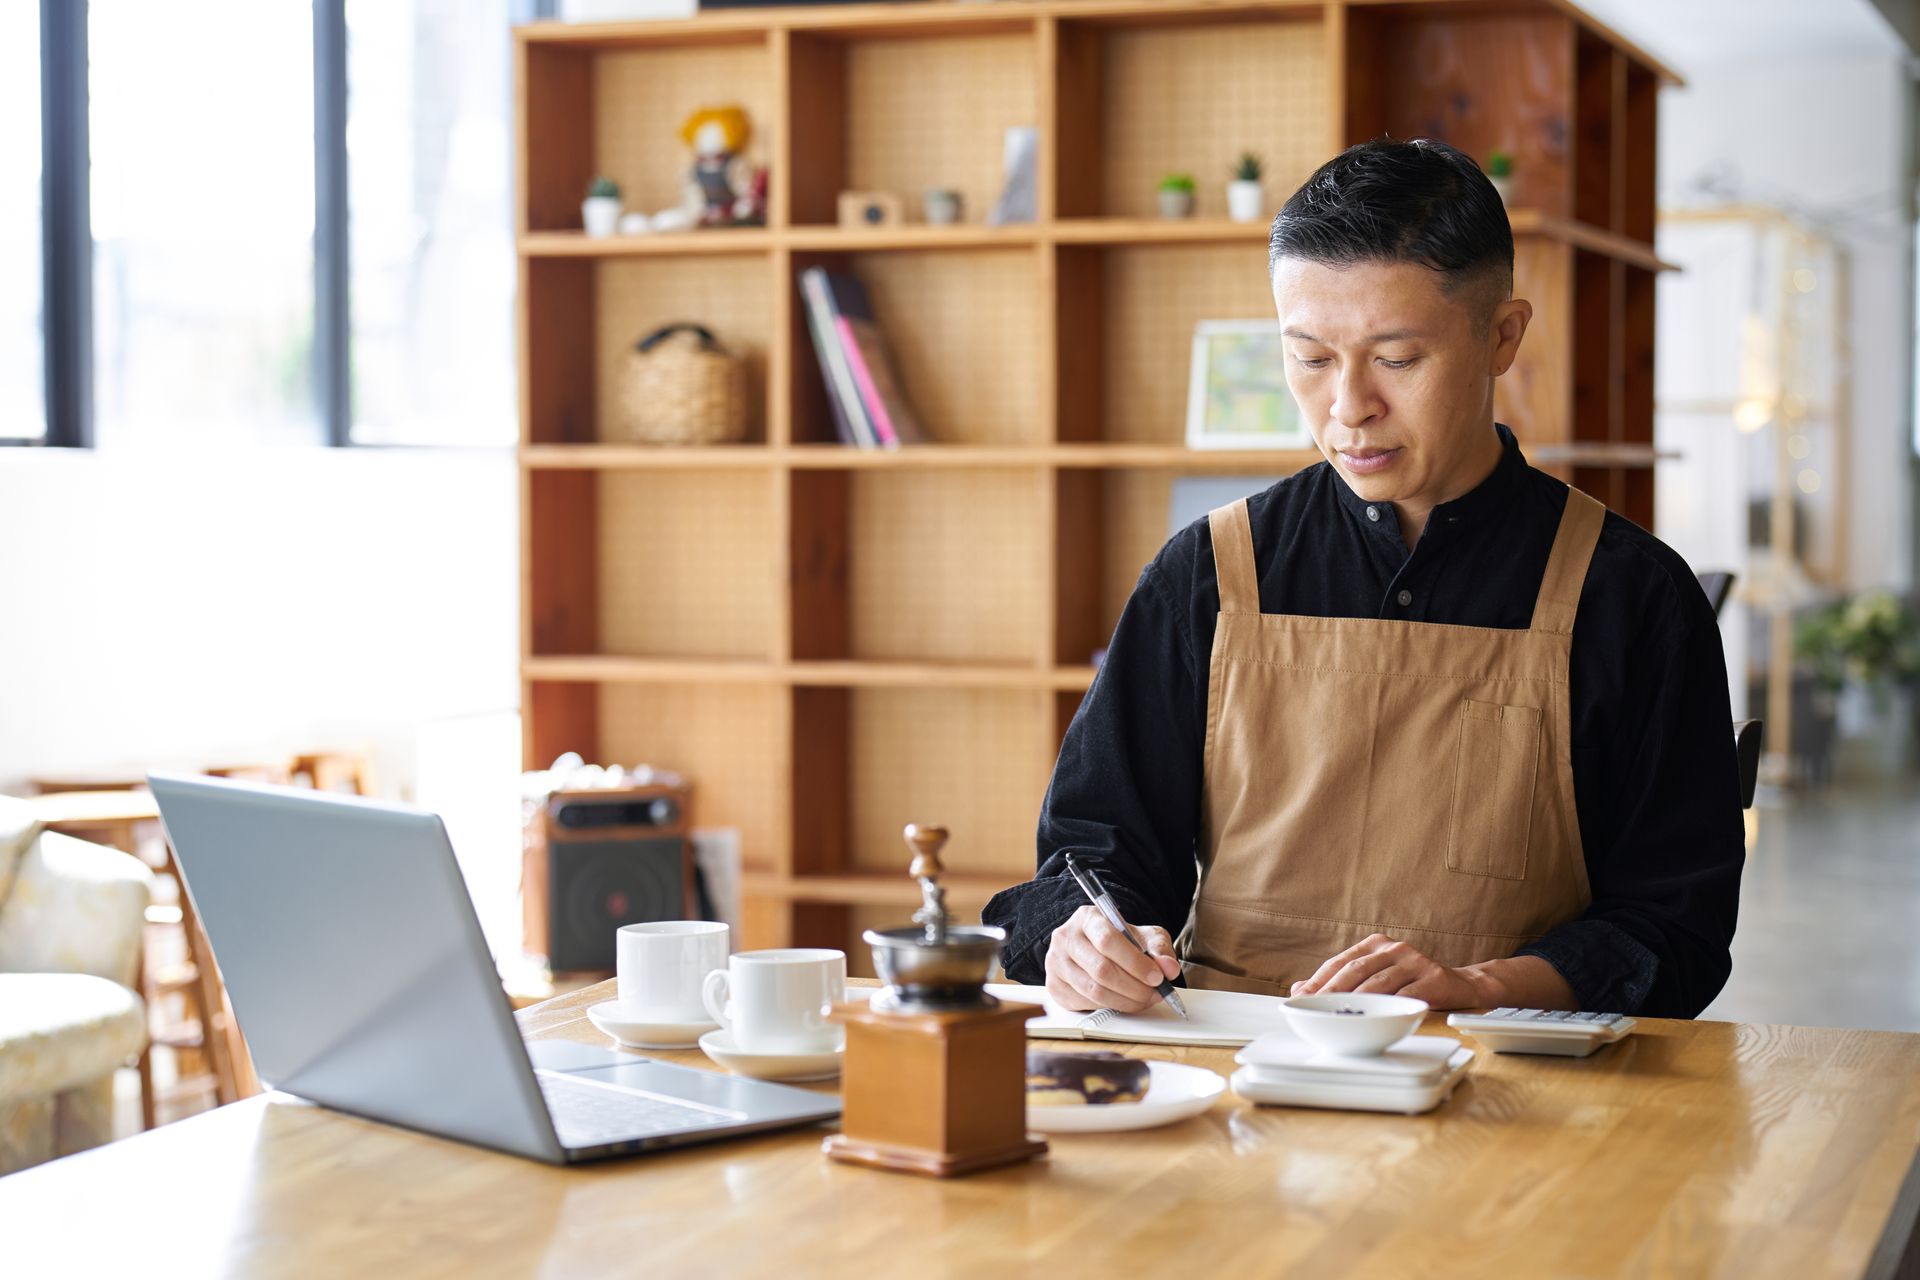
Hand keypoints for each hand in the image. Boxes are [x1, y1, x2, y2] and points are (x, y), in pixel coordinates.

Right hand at [1044, 905, 1182, 1012]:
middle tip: (1156, 994)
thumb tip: (1169, 968)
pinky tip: (1125, 1002)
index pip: (1108, 941)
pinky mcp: (1054, 986)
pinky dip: (1110, 1007)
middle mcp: (1066, 938)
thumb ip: (1160, 949)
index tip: (1157, 977)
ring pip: (1093, 991)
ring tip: (1145, 999)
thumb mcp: (1145, 936)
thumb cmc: (1121, 941)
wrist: (1095, 946)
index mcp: (1087, 918)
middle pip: (1101, 970)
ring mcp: (1056, 963)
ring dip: (1125, 1001)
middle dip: (1134, 987)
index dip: (1135, 962)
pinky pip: (1085, 1004)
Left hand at [1290, 933, 1496, 1009]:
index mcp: (1375, 944)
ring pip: (1378, 983)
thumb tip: (1299, 990)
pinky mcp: (1433, 978)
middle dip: (1331, 991)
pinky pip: (1406, 996)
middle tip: (1313, 1009)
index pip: (1340, 961)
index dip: (1318, 980)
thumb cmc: (1411, 983)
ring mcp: (1415, 961)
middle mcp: (1394, 948)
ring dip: (1356, 1003)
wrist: (1460, 984)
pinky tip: (1375, 1020)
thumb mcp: (1376, 977)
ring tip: (1338, 1017)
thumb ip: (1342, 981)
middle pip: (1355, 969)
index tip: (1298, 997)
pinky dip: (1389, 1008)